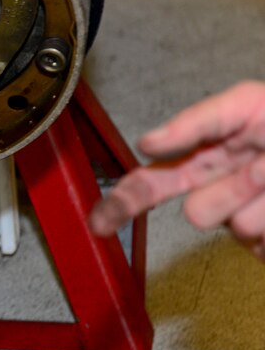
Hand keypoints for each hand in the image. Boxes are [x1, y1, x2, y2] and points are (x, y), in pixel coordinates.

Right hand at [89, 81, 264, 261]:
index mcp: (209, 156)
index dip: (123, 203)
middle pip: (198, 210)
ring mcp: (249, 223)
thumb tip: (149, 142)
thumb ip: (197, 120)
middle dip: (233, 190)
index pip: (152, 183)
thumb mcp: (247, 104)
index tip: (100, 224)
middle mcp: (223, 192)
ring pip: (241, 227)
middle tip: (264, 170)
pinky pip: (262, 246)